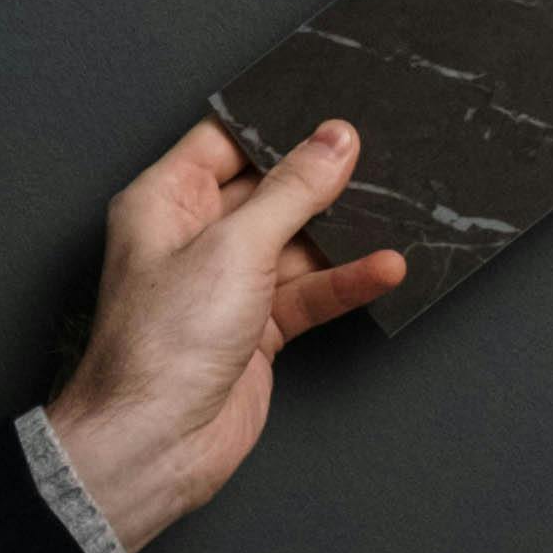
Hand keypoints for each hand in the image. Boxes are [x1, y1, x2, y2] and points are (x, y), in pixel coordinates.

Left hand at [40, 117, 407, 552]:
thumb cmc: (161, 344)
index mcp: (165, 201)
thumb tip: (334, 140)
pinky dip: (344, 281)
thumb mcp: (236, 247)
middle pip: (269, 191)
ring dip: (342, 235)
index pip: (224, 141)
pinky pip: (308, 292)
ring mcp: (226, 285)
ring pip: (295, 244)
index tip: (329, 108)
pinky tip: (384, 268)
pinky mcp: (256, 329)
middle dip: (320, 179)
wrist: (155, 444)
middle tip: (379, 154)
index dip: (275, 124)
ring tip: (397, 212)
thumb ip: (292, 191)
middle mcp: (194, 238)